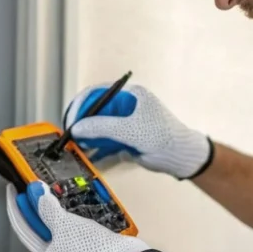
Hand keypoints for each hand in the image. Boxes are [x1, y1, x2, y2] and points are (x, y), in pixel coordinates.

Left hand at [6, 181, 174, 251]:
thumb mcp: (65, 227)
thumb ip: (48, 210)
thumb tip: (37, 195)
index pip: (23, 227)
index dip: (17, 207)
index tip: (14, 188)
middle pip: (42, 224)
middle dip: (38, 203)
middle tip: (36, 184)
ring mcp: (76, 248)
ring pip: (61, 223)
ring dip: (57, 205)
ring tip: (54, 189)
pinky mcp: (91, 242)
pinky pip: (77, 223)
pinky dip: (74, 210)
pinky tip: (76, 200)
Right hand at [63, 83, 212, 179]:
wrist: (182, 157)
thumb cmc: (162, 136)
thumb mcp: (130, 129)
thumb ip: (102, 127)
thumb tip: (77, 127)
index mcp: (130, 95)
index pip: (98, 94)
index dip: (82, 106)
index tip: (71, 120)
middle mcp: (126, 107)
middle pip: (97, 112)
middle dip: (83, 124)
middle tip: (71, 136)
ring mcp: (126, 124)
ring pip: (100, 129)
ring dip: (89, 138)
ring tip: (78, 148)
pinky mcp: (127, 139)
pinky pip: (107, 142)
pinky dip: (98, 149)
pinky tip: (90, 157)